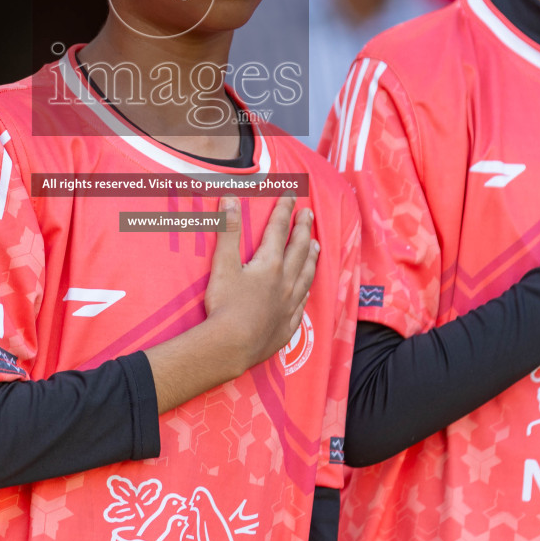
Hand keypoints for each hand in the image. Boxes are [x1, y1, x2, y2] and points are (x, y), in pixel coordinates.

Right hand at [203, 195, 318, 374]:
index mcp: (270, 264)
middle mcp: (285, 282)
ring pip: (306, 275)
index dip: (284, 210)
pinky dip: (306, 291)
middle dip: (303, 229)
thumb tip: (231, 199)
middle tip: (308, 214)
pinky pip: (302, 304)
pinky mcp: (287, 325)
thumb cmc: (224, 305)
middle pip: (298, 249)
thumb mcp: (222, 264)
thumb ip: (229, 231)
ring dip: (311, 257)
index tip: (290, 195)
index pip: (279, 230)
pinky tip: (306, 289)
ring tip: (317, 246)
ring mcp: (289, 304)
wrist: (232, 345)